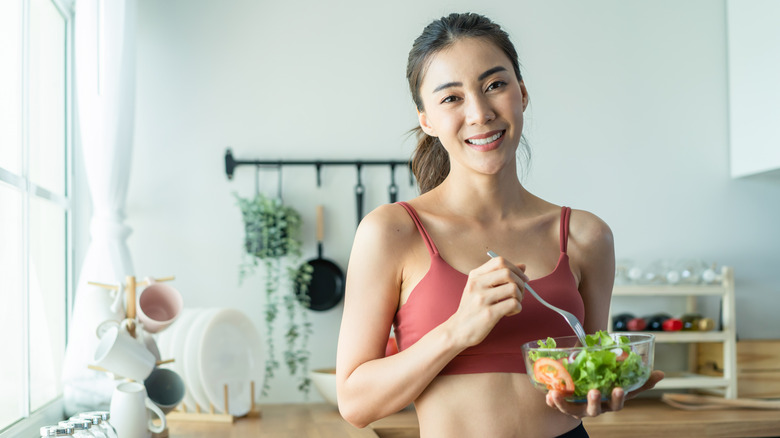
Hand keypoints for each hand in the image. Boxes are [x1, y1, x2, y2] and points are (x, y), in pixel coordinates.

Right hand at [446, 256, 527, 348]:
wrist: (457, 330)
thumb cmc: (472, 309)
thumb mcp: (480, 288)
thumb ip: (499, 276)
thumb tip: (523, 266)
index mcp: (475, 276)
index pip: (499, 261)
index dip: (515, 268)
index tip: (521, 278)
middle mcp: (477, 284)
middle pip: (508, 273)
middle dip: (520, 282)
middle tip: (520, 293)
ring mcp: (482, 299)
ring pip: (513, 288)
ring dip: (520, 296)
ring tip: (514, 303)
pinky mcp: (489, 314)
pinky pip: (513, 304)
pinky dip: (517, 308)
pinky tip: (509, 312)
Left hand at [546, 370, 664, 417]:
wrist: (581, 390)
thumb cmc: (604, 384)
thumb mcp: (620, 379)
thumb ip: (637, 376)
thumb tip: (660, 373)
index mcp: (609, 401)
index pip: (618, 403)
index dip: (619, 398)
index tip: (619, 389)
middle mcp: (595, 407)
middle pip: (596, 410)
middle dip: (595, 402)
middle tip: (594, 391)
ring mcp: (578, 408)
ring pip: (572, 410)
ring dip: (565, 403)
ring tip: (557, 393)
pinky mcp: (564, 406)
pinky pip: (557, 406)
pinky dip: (552, 401)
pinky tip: (549, 394)